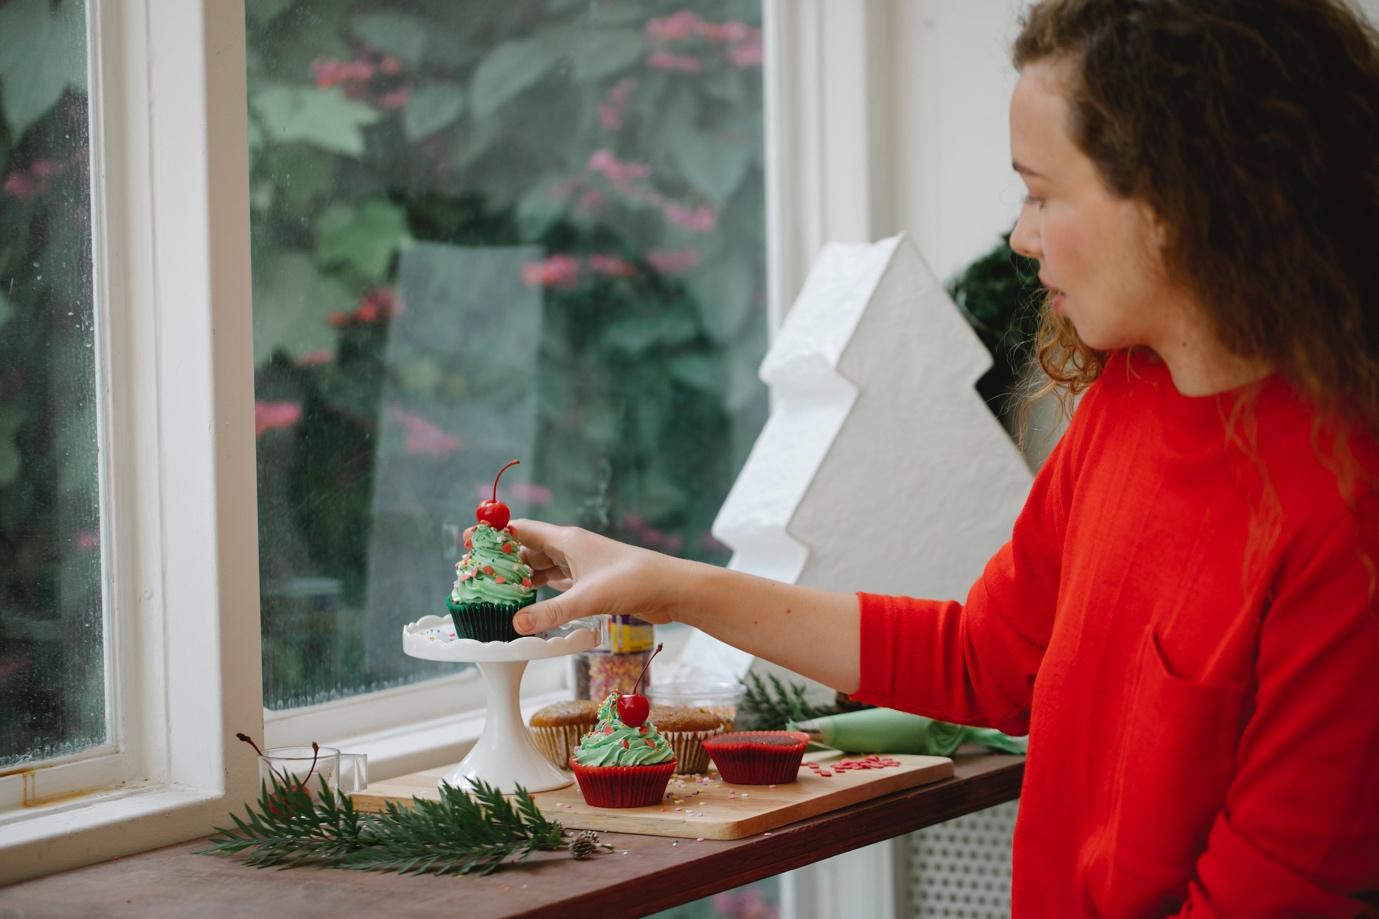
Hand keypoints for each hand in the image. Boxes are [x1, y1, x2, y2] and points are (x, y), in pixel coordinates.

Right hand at [468, 519, 680, 633]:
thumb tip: (516, 625)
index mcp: (568, 540)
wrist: (671, 588)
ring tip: (497, 592)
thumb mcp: (588, 598)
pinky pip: (558, 583)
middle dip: (504, 561)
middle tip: (478, 575)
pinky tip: (529, 602)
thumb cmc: (634, 581)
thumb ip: (552, 612)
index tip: (470, 541)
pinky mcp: (592, 583)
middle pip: (528, 550)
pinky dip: (542, 591)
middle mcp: (572, 548)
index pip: (522, 530)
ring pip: (542, 568)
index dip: (496, 534)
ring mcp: (582, 566)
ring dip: (522, 578)